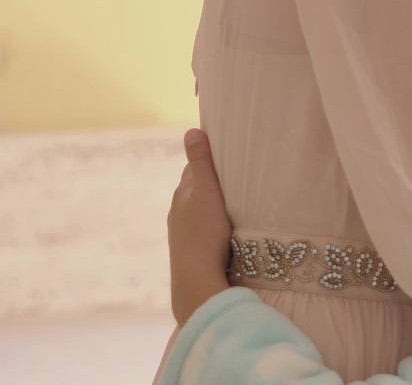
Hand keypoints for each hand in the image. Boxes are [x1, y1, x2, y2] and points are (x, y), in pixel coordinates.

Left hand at [168, 128, 234, 324]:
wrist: (196, 280)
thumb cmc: (205, 233)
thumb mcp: (207, 192)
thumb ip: (200, 162)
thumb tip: (191, 131)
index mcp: (181, 195)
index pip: (192, 169)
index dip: (207, 161)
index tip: (225, 156)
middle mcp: (177, 213)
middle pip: (194, 191)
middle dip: (209, 183)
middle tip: (233, 179)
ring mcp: (181, 234)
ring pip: (197, 212)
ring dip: (210, 207)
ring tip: (231, 206)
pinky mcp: (189, 252)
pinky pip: (201, 231)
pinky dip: (210, 226)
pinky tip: (223, 232)